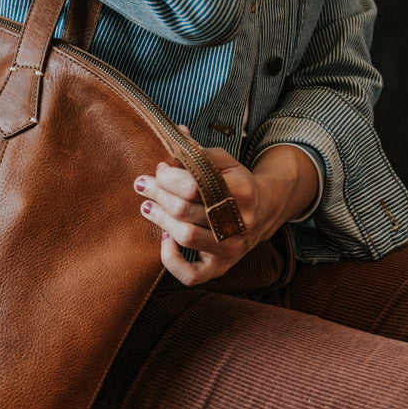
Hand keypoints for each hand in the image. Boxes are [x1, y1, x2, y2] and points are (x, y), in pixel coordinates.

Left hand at [133, 130, 318, 285]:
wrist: (264, 211)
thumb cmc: (235, 182)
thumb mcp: (223, 161)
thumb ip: (197, 149)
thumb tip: (175, 133)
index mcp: (241, 191)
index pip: (194, 185)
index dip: (169, 177)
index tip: (159, 169)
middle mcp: (239, 223)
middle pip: (185, 210)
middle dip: (158, 194)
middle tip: (143, 184)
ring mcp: (231, 249)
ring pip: (185, 237)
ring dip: (159, 219)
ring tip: (146, 206)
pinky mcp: (221, 267)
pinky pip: (191, 275)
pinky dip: (171, 260)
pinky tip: (164, 239)